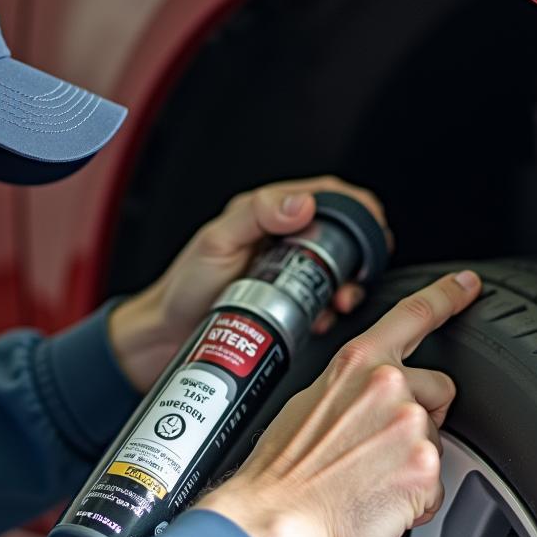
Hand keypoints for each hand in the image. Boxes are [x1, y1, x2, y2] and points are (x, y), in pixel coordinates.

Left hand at [107, 177, 389, 392]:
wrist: (165, 338)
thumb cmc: (183, 287)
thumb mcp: (217, 241)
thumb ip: (257, 214)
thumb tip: (302, 203)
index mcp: (269, 216)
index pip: (328, 198)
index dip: (357, 208)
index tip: (371, 226)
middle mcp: (283, 244)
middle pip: (342, 239)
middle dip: (358, 258)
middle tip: (354, 277)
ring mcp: (288, 277)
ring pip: (337, 275)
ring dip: (348, 289)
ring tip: (339, 302)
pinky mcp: (289, 309)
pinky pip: (323, 307)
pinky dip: (330, 314)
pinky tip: (320, 321)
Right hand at [196, 270, 481, 536]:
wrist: (272, 518)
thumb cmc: (281, 470)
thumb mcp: (308, 403)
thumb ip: (352, 387)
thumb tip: (367, 395)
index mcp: (358, 363)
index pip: (413, 315)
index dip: (448, 295)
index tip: (468, 284)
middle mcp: (389, 386)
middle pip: (439, 390)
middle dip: (421, 417)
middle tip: (375, 447)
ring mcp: (410, 426)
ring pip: (437, 441)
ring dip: (413, 463)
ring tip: (367, 480)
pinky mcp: (424, 470)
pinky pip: (436, 486)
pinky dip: (413, 501)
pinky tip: (377, 502)